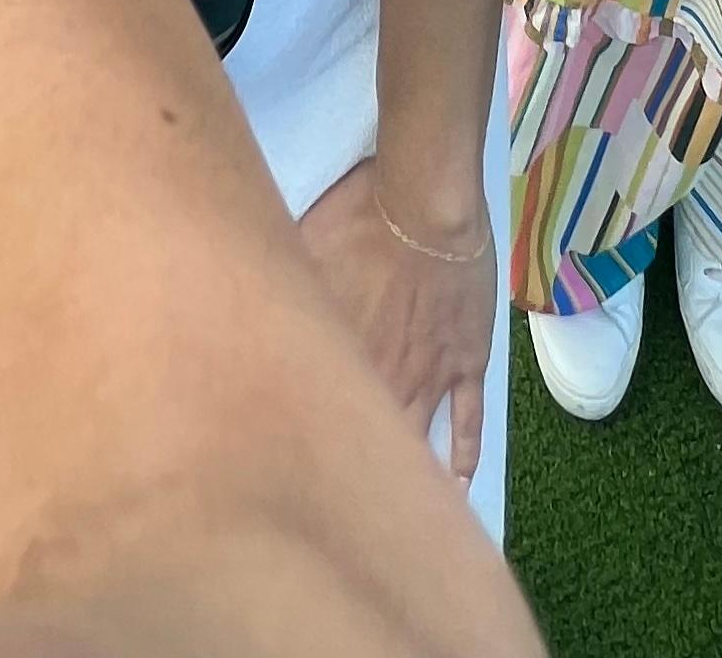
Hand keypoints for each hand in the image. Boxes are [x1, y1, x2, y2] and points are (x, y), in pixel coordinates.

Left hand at [298, 161, 495, 489]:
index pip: (319, 418)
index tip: (293, 473)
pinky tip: (459, 486)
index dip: (307, 448)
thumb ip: (285, 291)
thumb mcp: (303, 253)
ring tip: (400, 519)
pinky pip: (468, 419)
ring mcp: (431, 374)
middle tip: (347, 513)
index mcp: (340, 358)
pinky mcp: (467, 361)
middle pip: (366, 438)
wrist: (424, 203)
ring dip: (409, 477)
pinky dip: (464, 454)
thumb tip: (253, 307)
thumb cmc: (358, 220)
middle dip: (355, 475)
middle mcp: (384, 379)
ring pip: (416, 439)